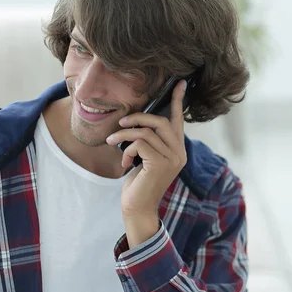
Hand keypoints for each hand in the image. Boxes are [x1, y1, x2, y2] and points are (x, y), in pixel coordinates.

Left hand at [106, 80, 187, 246]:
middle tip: (121, 121)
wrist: (137, 208)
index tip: (179, 82)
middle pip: (161, 121)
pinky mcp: (160, 164)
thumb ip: (147, 141)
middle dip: (138, 117)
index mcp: (177, 149)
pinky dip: (127, 149)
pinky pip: (140, 143)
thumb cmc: (138, 183)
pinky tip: (124, 162)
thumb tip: (137, 121)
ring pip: (147, 131)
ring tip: (112, 141)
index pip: (178, 120)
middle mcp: (179, 152)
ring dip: (125, 133)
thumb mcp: (143, 158)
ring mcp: (172, 159)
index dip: (178, 101)